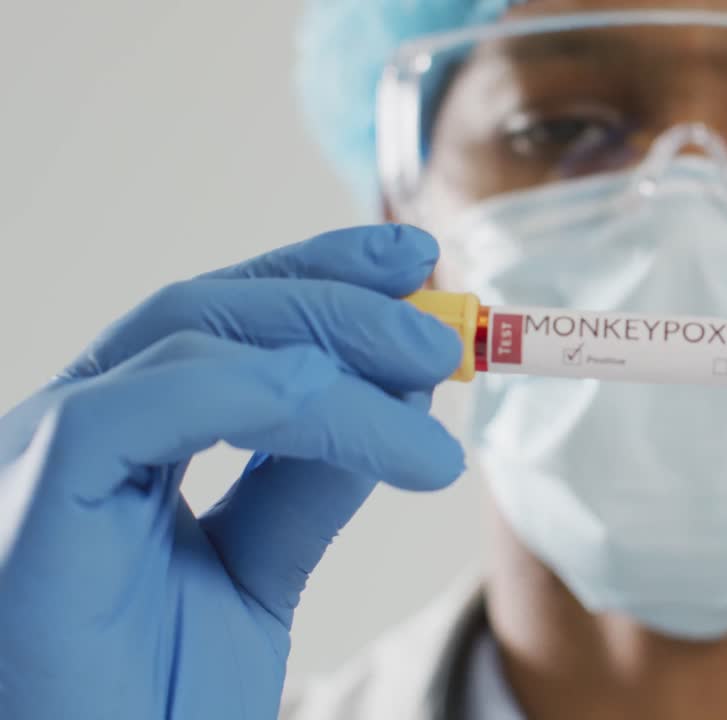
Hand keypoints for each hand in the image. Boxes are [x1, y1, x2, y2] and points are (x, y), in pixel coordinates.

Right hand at [0, 226, 464, 719]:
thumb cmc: (151, 696)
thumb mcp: (256, 571)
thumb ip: (307, 482)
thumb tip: (394, 391)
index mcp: (126, 432)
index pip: (226, 318)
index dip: (322, 275)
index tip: (418, 263)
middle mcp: (78, 424)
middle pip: (210, 308)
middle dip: (340, 299)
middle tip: (446, 329)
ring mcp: (41, 455)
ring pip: (186, 336)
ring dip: (326, 345)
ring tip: (427, 378)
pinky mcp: (27, 500)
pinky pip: (127, 410)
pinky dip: (236, 389)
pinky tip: (326, 402)